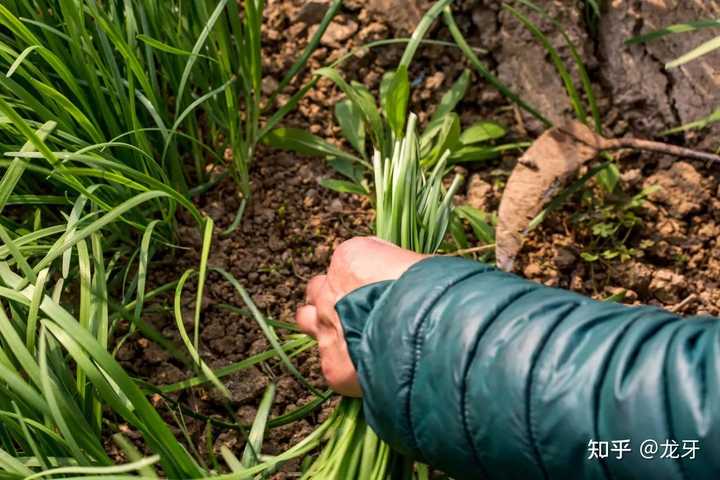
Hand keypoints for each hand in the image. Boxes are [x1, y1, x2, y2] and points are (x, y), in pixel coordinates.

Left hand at [296, 237, 425, 395]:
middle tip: (355, 309)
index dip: (362, 276)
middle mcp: (330, 290)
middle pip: (317, 289)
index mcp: (351, 258)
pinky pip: (332, 364)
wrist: (431, 336)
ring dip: (327, 327)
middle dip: (331, 298)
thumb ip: (398, 270)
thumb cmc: (434, 293)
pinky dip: (348, 366)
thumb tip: (405, 278)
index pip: (346, 262)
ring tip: (352, 339)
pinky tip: (371, 369)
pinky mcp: (333, 366)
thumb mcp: (421, 264)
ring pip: (308, 322)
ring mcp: (327, 329)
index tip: (379, 285)